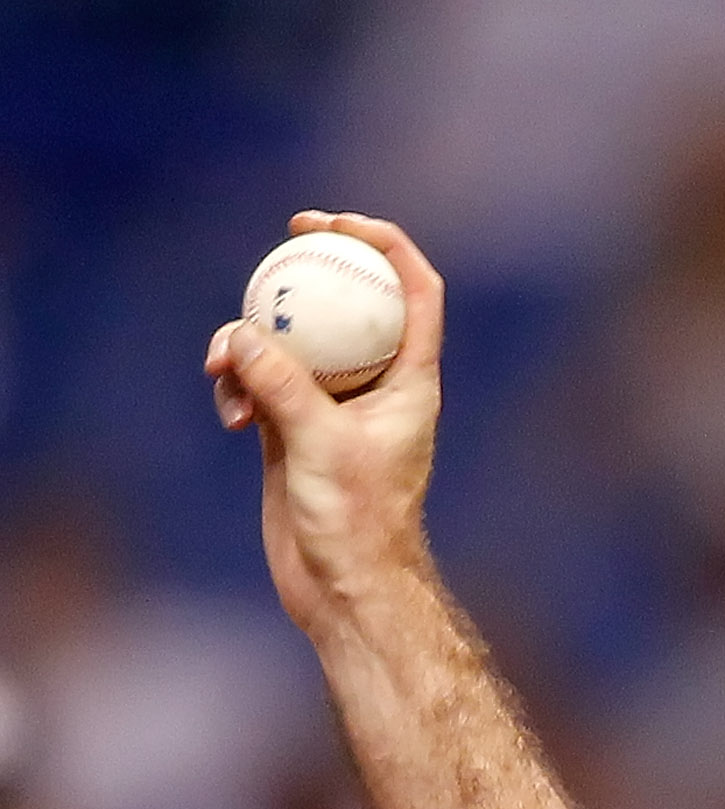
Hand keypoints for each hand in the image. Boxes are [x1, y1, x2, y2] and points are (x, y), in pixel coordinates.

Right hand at [204, 211, 445, 638]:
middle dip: (318, 267)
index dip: (388, 246)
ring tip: (224, 368)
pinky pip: (262, 382)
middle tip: (285, 236)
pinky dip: (240, 385)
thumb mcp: (320, 444)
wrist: (345, 586)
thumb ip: (284, 385)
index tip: (342, 222)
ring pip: (296, 342)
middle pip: (352, 304)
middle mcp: (377, 386)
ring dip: (255, 340)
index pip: (416, 293)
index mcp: (411, 381)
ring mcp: (334, 406)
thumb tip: (241, 335)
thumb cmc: (358, 522)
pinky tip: (229, 415)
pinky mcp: (295, 430)